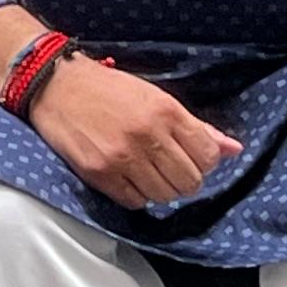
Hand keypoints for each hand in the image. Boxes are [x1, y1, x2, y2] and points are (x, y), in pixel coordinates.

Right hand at [26, 57, 242, 209]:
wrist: (53, 84)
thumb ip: (195, 126)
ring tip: (145, 170)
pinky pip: (135, 202)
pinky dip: (135, 194)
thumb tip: (234, 150)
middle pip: (190, 182)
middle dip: (183, 179)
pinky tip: (126, 176)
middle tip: (166, 166)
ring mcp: (123, 157)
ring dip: (159, 188)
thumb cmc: (106, 88)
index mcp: (166, 111)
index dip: (203, 161)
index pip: (208, 156)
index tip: (187, 156)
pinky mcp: (100, 173)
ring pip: (165, 195)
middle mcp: (148, 135)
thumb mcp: (155, 97)